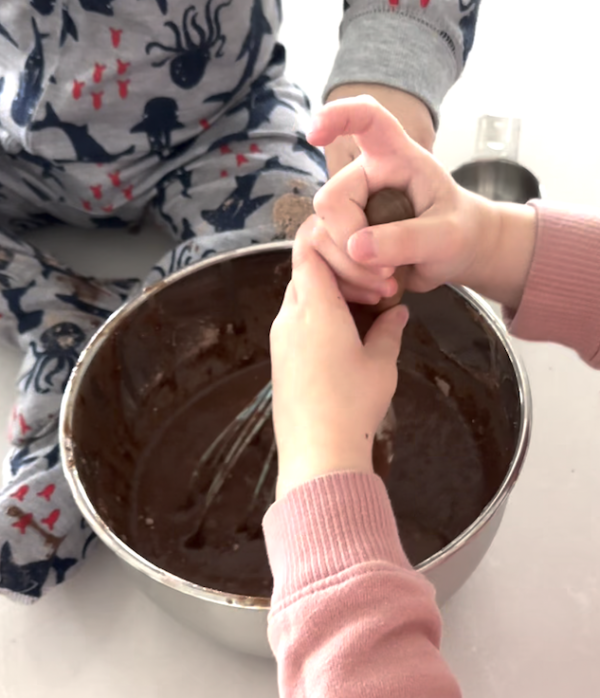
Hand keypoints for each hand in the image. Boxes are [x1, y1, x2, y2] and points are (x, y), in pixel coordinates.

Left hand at [270, 218, 407, 497]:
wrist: (318, 454)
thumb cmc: (352, 405)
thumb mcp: (381, 363)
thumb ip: (389, 330)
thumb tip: (398, 313)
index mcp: (315, 307)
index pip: (309, 250)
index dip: (335, 243)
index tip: (366, 259)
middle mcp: (289, 317)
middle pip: (304, 273)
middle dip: (338, 271)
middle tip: (373, 290)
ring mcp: (280, 340)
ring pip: (299, 297)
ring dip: (327, 296)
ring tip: (362, 314)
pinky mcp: (279, 360)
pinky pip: (294, 323)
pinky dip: (317, 319)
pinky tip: (344, 339)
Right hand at [309, 97, 536, 310]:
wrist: (459, 254)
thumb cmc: (460, 232)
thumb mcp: (447, 237)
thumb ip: (407, 239)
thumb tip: (355, 247)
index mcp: (396, 157)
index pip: (366, 119)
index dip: (337, 117)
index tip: (314, 133)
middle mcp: (365, 177)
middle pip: (330, 201)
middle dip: (349, 242)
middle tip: (386, 273)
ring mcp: (351, 207)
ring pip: (320, 234)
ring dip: (349, 268)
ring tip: (388, 283)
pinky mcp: (342, 235)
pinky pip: (323, 257)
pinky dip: (345, 279)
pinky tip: (374, 288)